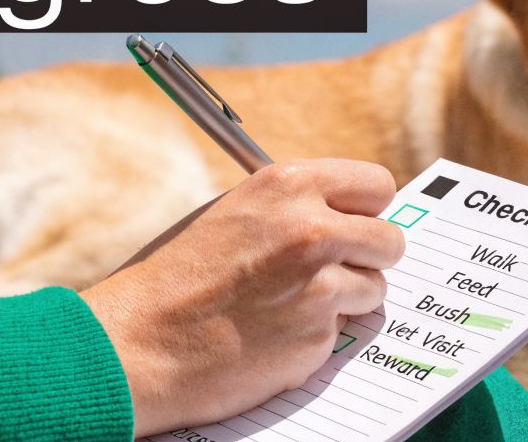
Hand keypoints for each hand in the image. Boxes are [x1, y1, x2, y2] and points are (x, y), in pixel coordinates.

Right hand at [80, 159, 403, 437]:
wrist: (137, 342)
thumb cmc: (174, 276)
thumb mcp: (235, 212)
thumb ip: (293, 208)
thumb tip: (346, 213)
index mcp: (289, 185)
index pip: (377, 185)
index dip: (367, 210)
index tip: (357, 224)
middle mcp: (312, 228)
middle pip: (390, 239)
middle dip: (369, 257)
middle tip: (340, 269)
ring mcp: (319, 285)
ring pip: (374, 288)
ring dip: (347, 299)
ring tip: (291, 303)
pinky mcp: (317, 336)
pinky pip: (342, 330)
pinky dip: (317, 334)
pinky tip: (273, 332)